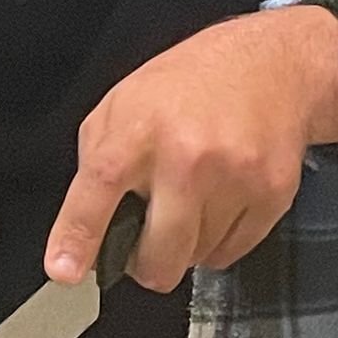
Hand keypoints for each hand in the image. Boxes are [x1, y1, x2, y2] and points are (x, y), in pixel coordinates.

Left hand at [45, 10, 337, 296]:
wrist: (271, 67)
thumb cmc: (187, 86)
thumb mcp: (121, 105)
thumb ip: (97, 164)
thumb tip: (82, 231)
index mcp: (138, 128)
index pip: (99, 187)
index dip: (78, 235)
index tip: (65, 270)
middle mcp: (187, 156)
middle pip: (158, 255)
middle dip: (144, 263)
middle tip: (144, 239)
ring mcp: (235, 179)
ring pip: (195, 260)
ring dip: (184, 244)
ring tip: (189, 198)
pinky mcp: (272, 195)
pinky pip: (231, 254)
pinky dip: (217, 240)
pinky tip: (218, 200)